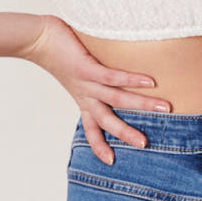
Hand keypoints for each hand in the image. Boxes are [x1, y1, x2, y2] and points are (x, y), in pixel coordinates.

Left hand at [19, 15, 171, 163]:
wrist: (37, 39)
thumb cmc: (59, 52)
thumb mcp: (76, 70)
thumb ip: (94, 74)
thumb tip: (116, 70)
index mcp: (82, 98)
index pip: (92, 127)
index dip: (99, 145)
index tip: (110, 161)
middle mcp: (85, 94)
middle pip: (107, 120)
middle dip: (126, 133)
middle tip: (145, 144)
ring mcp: (86, 82)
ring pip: (116, 99)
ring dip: (141, 105)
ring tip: (164, 108)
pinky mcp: (86, 67)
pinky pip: (111, 77)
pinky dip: (131, 80)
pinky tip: (149, 82)